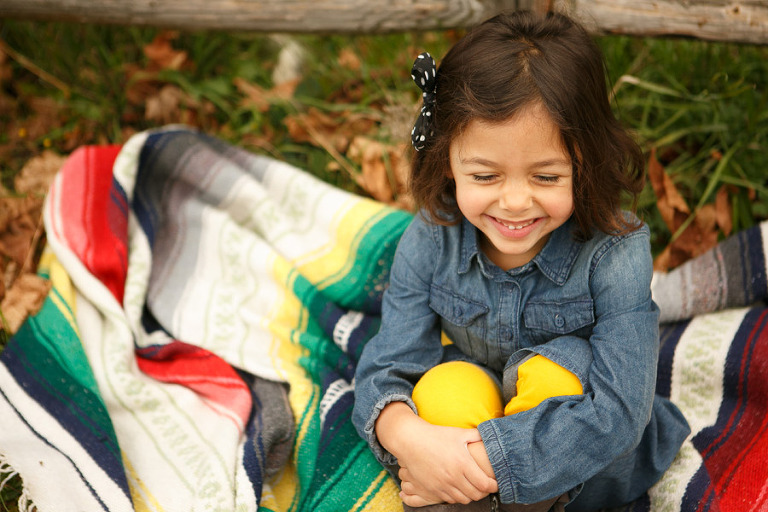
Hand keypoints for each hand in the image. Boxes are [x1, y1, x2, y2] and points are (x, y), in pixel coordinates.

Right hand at [375, 402, 497, 505]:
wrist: (411, 441)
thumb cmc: (436, 435)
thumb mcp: (458, 433)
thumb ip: (476, 435)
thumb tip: (490, 435)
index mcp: (463, 463)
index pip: (485, 484)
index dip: (493, 485)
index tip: (495, 482)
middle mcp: (454, 477)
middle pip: (476, 495)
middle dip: (484, 492)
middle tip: (485, 486)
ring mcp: (442, 485)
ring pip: (464, 500)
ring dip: (470, 495)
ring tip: (472, 487)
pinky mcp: (433, 490)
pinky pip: (450, 500)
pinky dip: (457, 496)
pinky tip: (458, 488)